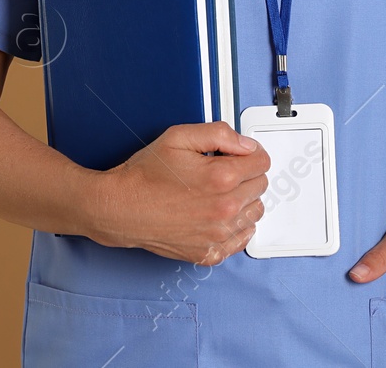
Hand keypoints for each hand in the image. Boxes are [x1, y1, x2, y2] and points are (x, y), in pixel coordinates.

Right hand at [89, 121, 270, 265]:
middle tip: (222, 172)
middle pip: (261, 186)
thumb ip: (219, 134)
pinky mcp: (210, 252)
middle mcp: (224, 208)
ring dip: (244, 200)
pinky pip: (243, 239)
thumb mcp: (179, 136)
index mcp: (221, 177)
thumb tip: (246, 145)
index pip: (263, 162)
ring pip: (255, 213)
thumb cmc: (145, 175)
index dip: (250, 153)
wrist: (122, 208)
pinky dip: (236, 227)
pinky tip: (218, 215)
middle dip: (246, 175)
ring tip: (219, 194)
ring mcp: (218, 234)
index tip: (239, 155)